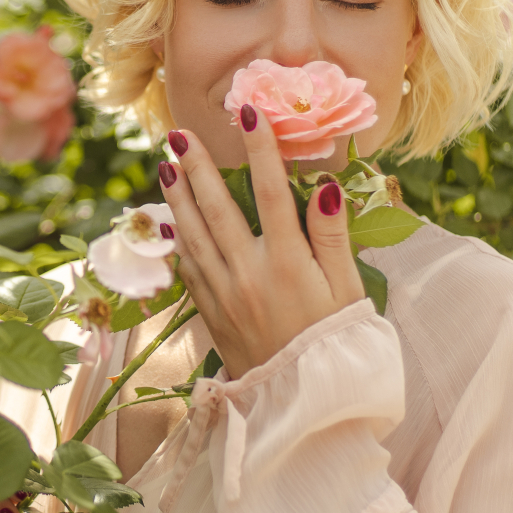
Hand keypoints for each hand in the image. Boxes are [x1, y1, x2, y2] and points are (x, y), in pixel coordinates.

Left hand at [158, 105, 364, 379]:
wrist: (305, 402)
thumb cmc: (335, 340)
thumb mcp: (347, 289)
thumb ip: (332, 237)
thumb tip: (324, 186)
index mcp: (288, 264)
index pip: (270, 193)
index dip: (261, 149)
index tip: (250, 110)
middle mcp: (248, 274)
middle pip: (217, 209)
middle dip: (199, 167)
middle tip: (180, 134)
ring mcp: (223, 294)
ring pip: (192, 236)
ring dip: (176, 198)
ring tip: (165, 165)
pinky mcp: (210, 313)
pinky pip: (187, 268)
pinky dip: (175, 240)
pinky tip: (168, 221)